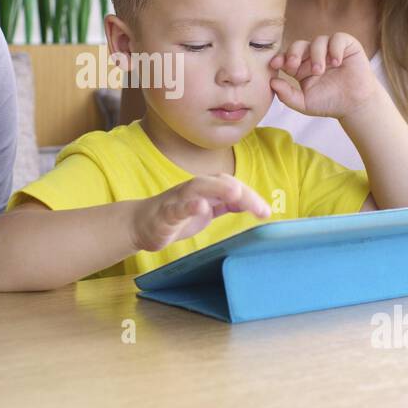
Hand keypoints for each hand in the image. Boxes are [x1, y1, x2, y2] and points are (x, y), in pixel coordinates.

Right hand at [132, 175, 270, 251]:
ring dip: (219, 189)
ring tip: (236, 194)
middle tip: (260, 207)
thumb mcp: (207, 210)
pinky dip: (189, 206)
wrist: (141, 224)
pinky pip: (178, 207)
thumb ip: (226, 204)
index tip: (266, 212)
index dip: (251, 198)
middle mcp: (195, 189)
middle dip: (242, 193)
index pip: (233, 188)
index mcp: (207, 189)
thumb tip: (253, 203)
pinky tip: (200, 206)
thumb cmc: (176, 216)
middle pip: (221, 183)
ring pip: (200, 188)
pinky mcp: (166, 212)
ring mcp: (179, 199)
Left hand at [269, 32, 380, 120]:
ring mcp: (330, 49)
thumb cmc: (329, 103)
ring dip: (316, 55)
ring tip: (319, 71)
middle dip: (294, 53)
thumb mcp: (304, 103)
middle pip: (299, 45)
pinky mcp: (347, 45)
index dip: (280, 58)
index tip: (275, 65)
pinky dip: (335, 48)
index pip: (287, 57)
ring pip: (318, 41)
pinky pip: (338, 38)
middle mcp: (314, 55)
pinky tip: (336, 62)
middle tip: (293, 65)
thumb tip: (271, 82)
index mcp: (301, 66)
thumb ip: (287, 95)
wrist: (355, 105)